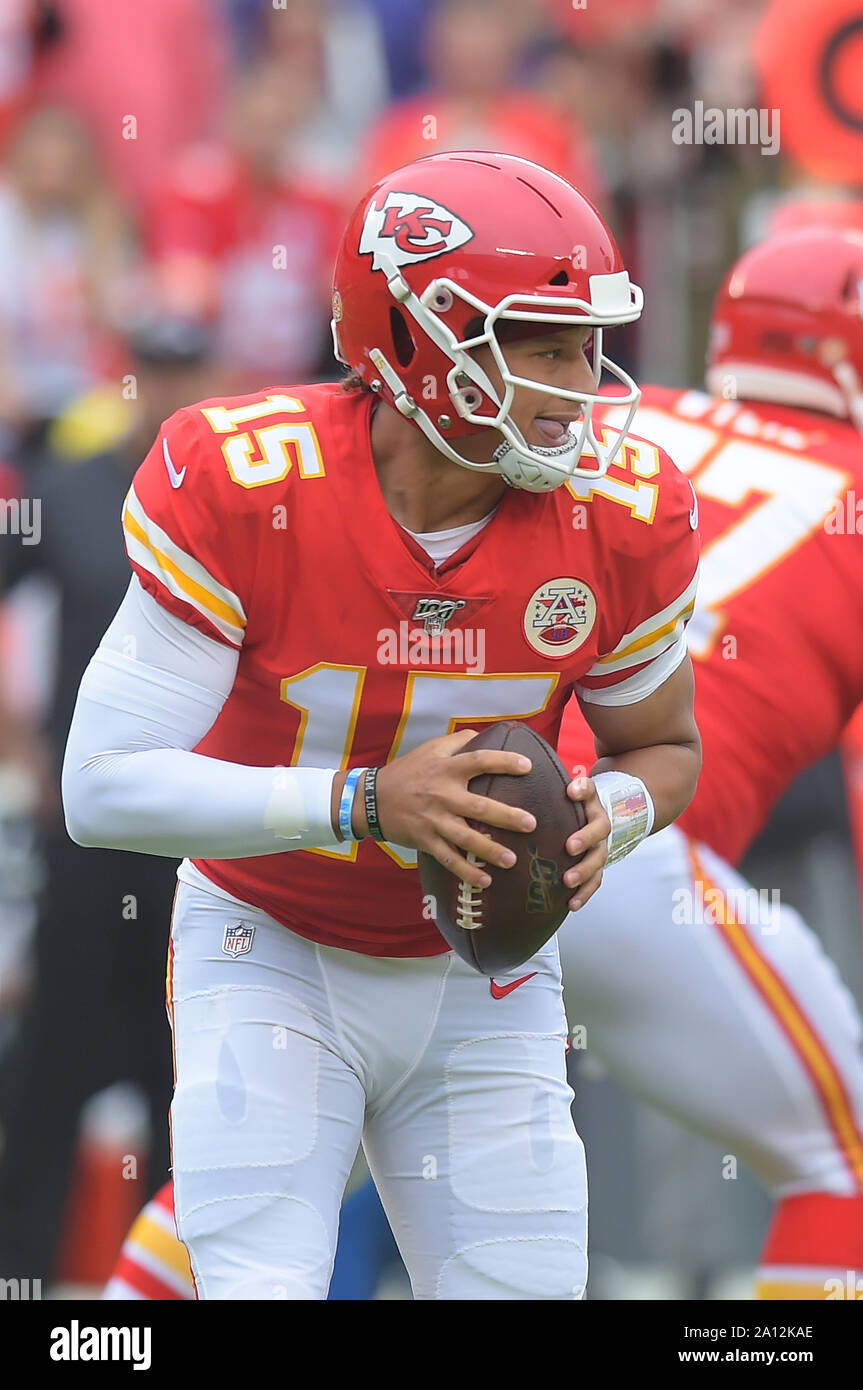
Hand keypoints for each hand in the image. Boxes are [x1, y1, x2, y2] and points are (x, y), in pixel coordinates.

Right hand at [343, 729, 536, 888]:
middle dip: (506, 816)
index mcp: (446, 769)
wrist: (371, 799)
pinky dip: (466, 872)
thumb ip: (458, 742)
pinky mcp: (425, 841)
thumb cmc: (406, 772)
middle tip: (531, 824)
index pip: (479, 761)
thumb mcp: (429, 749)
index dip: (504, 762)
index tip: (527, 766)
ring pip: (465, 838)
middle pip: (479, 806)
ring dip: (489, 851)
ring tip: (512, 860)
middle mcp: (442, 795)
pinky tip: (485, 881)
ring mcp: (433, 821)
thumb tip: (486, 734)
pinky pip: (449, 859)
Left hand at [563, 776, 609, 910]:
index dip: (582, 791)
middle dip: (585, 838)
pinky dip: (584, 894)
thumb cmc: (571, 806)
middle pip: (599, 831)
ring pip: (598, 860)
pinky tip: (571, 904)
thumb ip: (570, 787)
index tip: (570, 792)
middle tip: (569, 846)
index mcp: (590, 802)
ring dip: (584, 871)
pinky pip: (594, 882)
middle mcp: (599, 825)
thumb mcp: (569, 791)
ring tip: (567, 881)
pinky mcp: (596, 867)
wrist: (592, 820)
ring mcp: (599, 847)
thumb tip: (569, 786)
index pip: (589, 791)